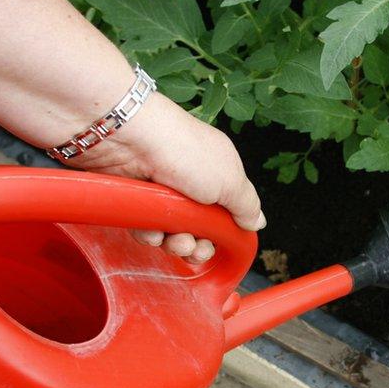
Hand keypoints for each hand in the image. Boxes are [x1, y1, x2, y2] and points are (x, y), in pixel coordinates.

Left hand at [62, 93, 264, 262]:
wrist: (131, 140)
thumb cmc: (185, 152)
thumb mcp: (230, 180)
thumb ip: (246, 205)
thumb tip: (257, 222)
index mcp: (217, 173)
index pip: (226, 210)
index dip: (225, 231)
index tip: (223, 241)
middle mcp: (190, 182)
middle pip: (199, 228)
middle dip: (199, 246)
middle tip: (195, 247)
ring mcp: (161, 191)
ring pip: (172, 233)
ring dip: (176, 244)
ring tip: (174, 240)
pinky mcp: (135, 199)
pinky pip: (146, 229)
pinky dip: (150, 235)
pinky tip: (151, 231)